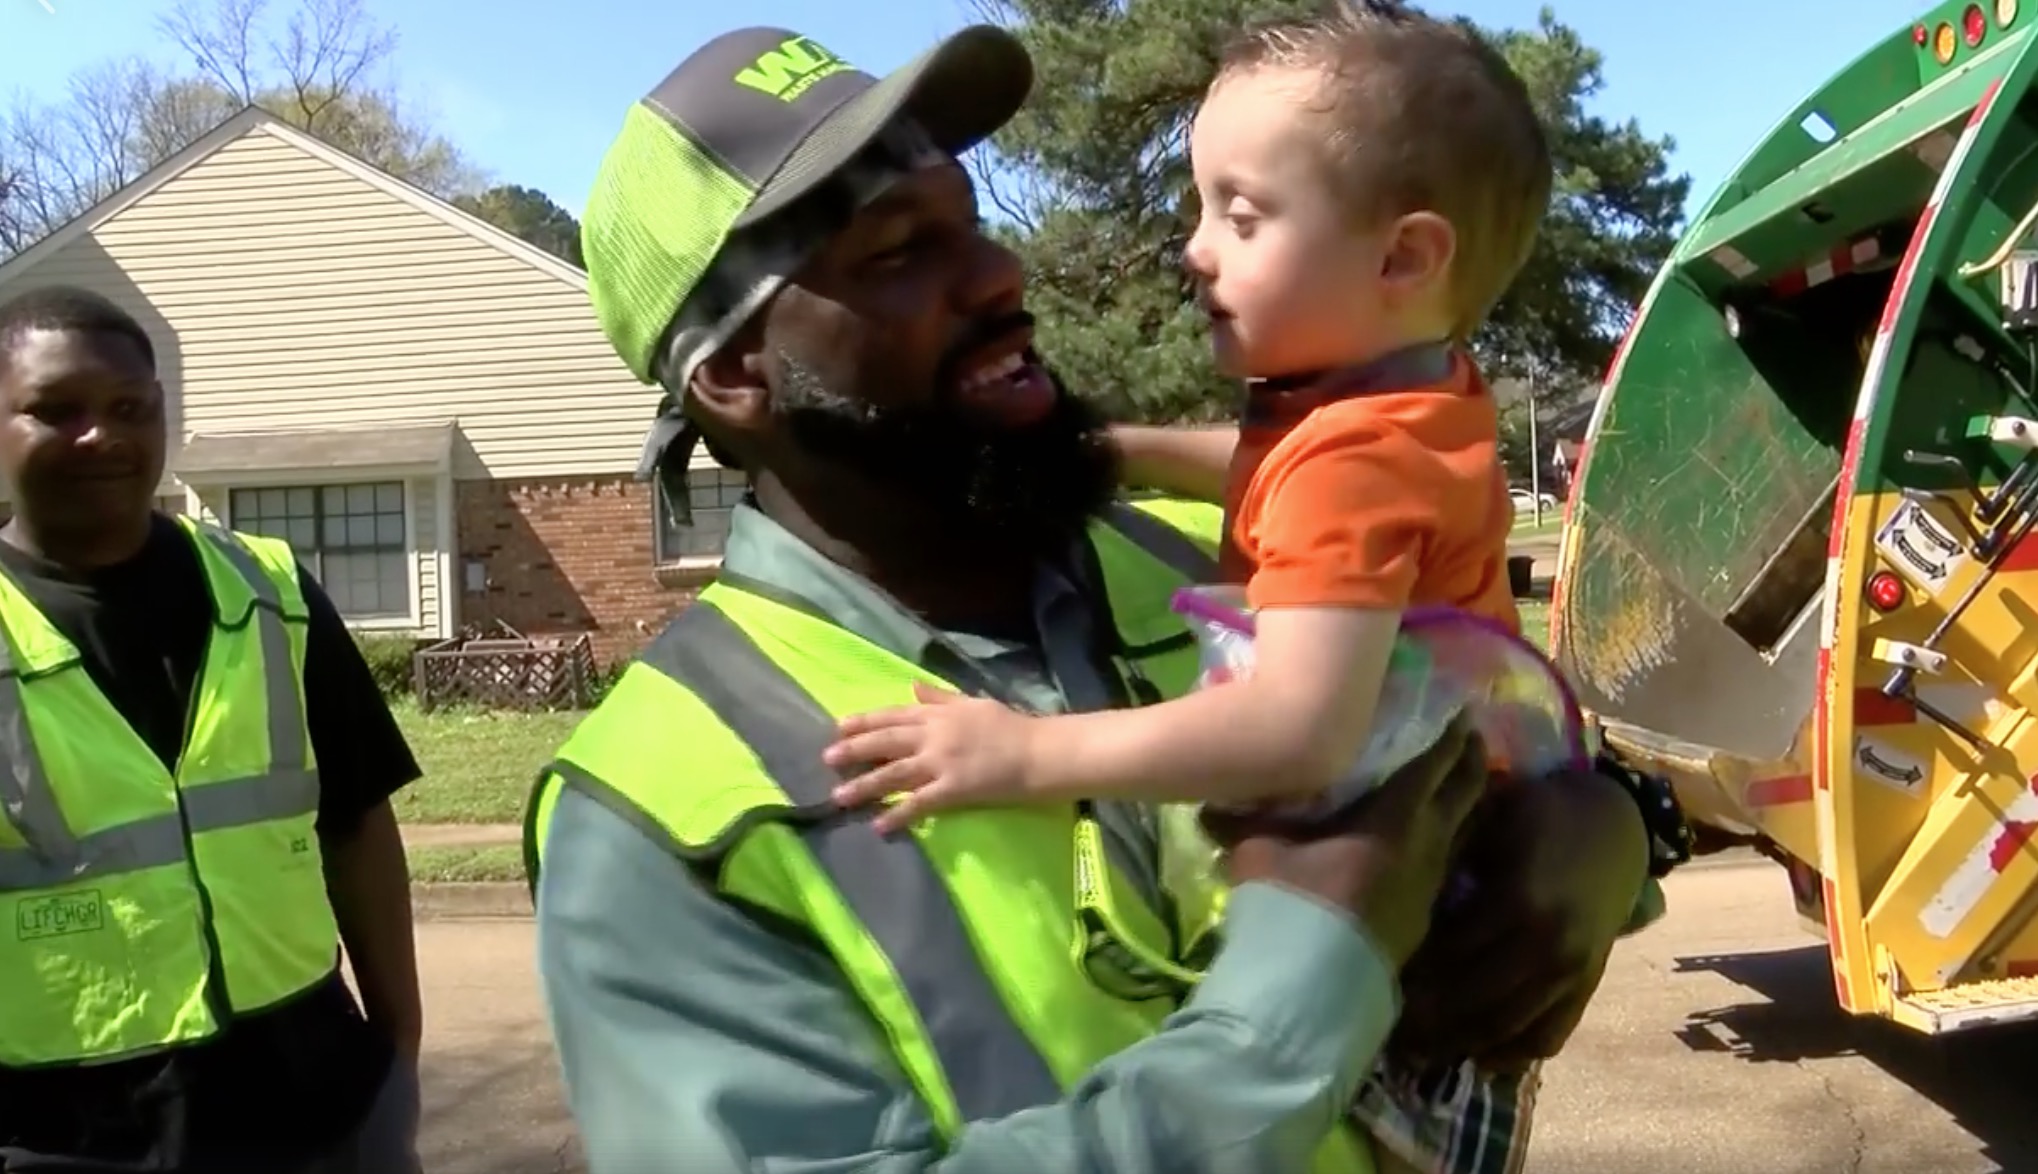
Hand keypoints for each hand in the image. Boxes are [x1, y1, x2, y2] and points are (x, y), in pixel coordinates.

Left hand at [823, 683, 1040, 833]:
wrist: (1038, 752)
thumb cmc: (1009, 726)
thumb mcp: (972, 703)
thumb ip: (939, 697)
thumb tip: (911, 686)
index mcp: (938, 714)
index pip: (893, 716)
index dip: (864, 722)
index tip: (839, 727)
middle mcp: (933, 736)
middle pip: (885, 743)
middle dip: (854, 751)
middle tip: (827, 759)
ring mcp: (941, 763)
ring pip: (894, 774)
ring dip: (865, 786)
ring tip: (839, 797)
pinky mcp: (953, 790)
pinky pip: (919, 803)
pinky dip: (897, 814)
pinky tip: (878, 825)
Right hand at [1207, 720, 1489, 966]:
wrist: (1311, 987)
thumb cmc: (1291, 903)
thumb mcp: (1259, 849)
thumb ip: (1248, 818)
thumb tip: (1212, 802)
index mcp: (1395, 814)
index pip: (1434, 760)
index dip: (1448, 730)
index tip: (1456, 707)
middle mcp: (1427, 843)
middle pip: (1466, 790)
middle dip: (1468, 759)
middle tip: (1465, 737)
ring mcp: (1431, 884)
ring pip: (1461, 829)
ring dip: (1460, 803)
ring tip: (1449, 785)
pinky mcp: (1423, 917)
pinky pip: (1444, 862)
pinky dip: (1443, 840)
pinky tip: (1421, 843)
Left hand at [1391, 765, 1649, 1070]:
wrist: (1614, 828)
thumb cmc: (1538, 818)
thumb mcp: (1488, 825)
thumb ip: (1448, 863)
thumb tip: (1391, 901)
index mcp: (1519, 901)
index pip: (1451, 954)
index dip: (1412, 972)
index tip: (1376, 979)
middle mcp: (1549, 945)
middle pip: (1475, 1001)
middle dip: (1428, 1020)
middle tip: (1387, 1025)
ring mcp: (1573, 972)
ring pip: (1507, 1027)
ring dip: (1461, 1043)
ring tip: (1418, 1047)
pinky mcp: (1588, 988)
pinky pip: (1547, 1037)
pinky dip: (1510, 1052)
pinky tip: (1474, 1052)